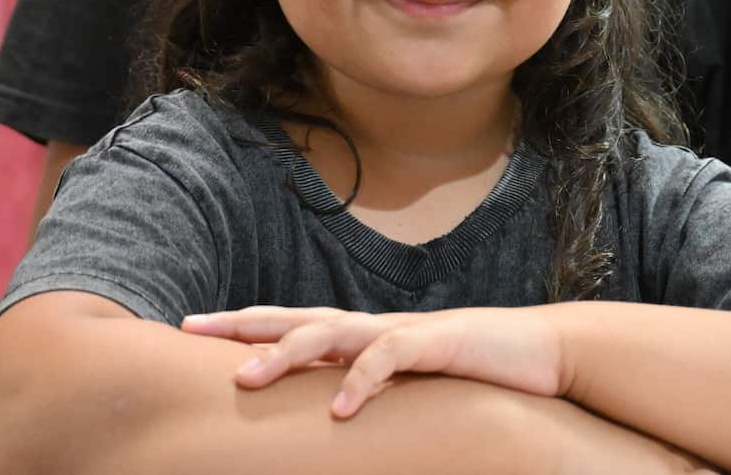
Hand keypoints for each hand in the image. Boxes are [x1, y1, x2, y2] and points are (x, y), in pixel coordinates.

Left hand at [181, 305, 564, 417]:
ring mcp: (403, 331)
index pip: (295, 324)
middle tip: (191, 328)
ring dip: (285, 352)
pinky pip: (390, 359)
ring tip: (245, 378)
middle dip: (243, 324)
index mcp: (365, 335)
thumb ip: (372, 386)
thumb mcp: (411, 383)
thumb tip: (328, 412)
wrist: (539, 350)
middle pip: (297, 318)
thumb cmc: (474, 371)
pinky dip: (362, 380)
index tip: (195, 328)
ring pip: (331, 332)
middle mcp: (374, 327)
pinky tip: (339, 409)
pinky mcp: (436, 343)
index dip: (246, 325)